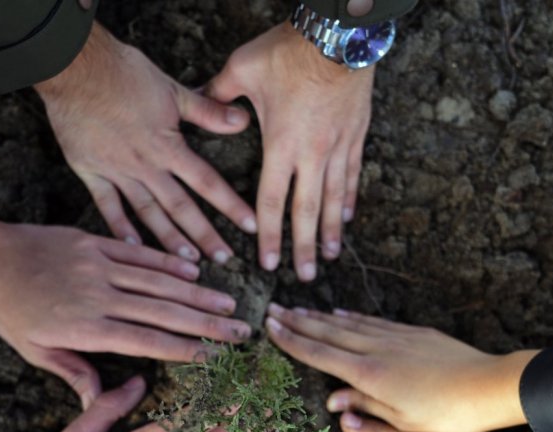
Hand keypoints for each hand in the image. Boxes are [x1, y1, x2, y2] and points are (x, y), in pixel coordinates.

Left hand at [0, 224, 250, 407]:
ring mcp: (100, 265)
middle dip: (207, 323)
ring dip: (198, 292)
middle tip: (241, 330)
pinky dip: (168, 261)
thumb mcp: (35, 350)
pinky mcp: (95, 242)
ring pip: (158, 280)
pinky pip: (139, 252)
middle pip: (164, 311)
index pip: (147, 340)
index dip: (185, 348)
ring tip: (229, 302)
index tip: (216, 356)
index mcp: (87, 328)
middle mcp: (100, 296)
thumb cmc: (8, 310)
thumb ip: (74, 372)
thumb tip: (98, 402)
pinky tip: (194, 268)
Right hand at [36, 24, 256, 262]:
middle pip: (180, 207)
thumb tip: (242, 121)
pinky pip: (107, 206)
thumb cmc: (123, 73)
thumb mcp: (172, 89)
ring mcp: (116, 172)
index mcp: (167, 146)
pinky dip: (120, 229)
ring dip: (169, 240)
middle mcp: (144, 166)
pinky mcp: (90, 171)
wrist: (75, 68)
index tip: (250, 227)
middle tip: (223, 260)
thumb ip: (207, 112)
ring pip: (148, 213)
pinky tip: (133, 248)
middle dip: (204, 235)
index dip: (230, 206)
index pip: (207, 182)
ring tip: (188, 263)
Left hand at [208, 23, 374, 280]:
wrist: (339, 34)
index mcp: (280, 146)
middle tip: (305, 278)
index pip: (271, 203)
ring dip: (332, 230)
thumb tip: (197, 104)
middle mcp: (311, 155)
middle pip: (307, 212)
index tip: (267, 263)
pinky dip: (350, 197)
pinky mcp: (355, 134)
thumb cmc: (288, 51)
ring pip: (334, 199)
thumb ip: (217, 95)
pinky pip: (353, 174)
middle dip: (304, 248)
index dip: (268, 236)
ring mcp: (338, 146)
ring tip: (331, 256)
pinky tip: (348, 215)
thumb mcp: (241, 70)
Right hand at [264, 304, 535, 431]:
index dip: (292, 340)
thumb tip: (334, 403)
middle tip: (273, 309)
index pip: (320, 354)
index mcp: (369, 374)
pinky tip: (340, 313)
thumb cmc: (444, 416)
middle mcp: (377, 349)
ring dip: (320, 316)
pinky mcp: (413, 333)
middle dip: (297, 321)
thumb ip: (363, 412)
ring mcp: (395, 337)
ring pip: (349, 323)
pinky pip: (373, 321)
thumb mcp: (400, 424)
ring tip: (298, 309)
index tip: (270, 327)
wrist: (487, 387)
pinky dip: (352, 317)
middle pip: (328, 332)